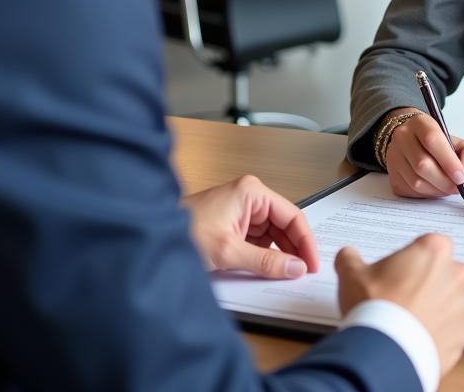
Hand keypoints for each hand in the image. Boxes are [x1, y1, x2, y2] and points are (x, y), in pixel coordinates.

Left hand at [183, 174, 319, 278]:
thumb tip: (295, 268)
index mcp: (252, 191)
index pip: (292, 216)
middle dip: (294, 248)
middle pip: (284, 224)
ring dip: (279, 252)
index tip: (312, 263)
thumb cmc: (184, 233)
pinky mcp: (233, 222)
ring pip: (272, 232)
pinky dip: (265, 253)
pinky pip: (258, 238)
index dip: (306, 242)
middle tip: (303, 272)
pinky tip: (269, 267)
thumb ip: (266, 261)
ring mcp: (241, 209)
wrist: (151, 237)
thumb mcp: (229, 252)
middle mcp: (249, 196)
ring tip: (287, 272)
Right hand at [335, 234, 463, 376]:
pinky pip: (460, 331)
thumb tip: (347, 256)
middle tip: (408, 293)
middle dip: (434, 281)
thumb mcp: (351, 274)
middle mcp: (455, 274)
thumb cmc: (375, 307)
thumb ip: (351, 258)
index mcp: (434, 250)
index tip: (403, 269)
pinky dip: (446, 334)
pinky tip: (425, 337)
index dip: (417, 257)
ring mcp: (463, 306)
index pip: (432, 244)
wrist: (385, 351)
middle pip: (449, 271)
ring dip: (442, 307)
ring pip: (457, 301)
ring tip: (414, 319)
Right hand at [383, 110, 463, 198]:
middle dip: (445, 180)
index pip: (432, 140)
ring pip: (416, 181)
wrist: (414, 142)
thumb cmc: (439, 144)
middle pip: (422, 164)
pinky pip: (411, 191)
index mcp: (419, 123)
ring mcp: (394, 157)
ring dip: (437, 190)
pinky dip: (427, 194)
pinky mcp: (392, 175)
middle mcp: (402, 137)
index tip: (462, 176)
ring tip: (449, 187)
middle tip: (458, 187)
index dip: (448, 161)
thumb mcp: (458, 142)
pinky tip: (435, 188)